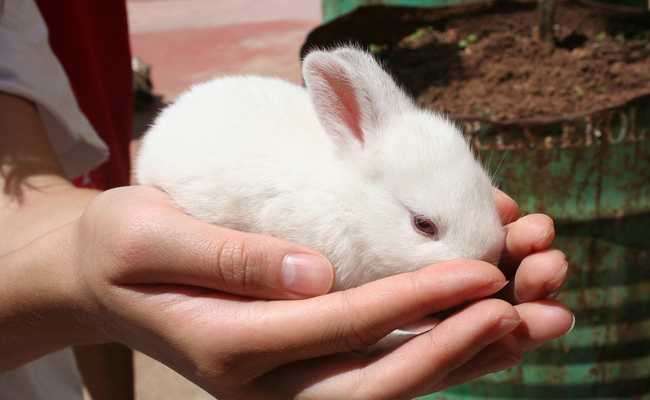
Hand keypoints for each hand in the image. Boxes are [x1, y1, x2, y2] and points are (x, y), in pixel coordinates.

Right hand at [1, 185, 571, 398]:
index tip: (484, 271)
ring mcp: (278, 384)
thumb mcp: (150, 235)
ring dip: (458, 359)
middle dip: (457, 349)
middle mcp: (260, 383)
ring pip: (383, 386)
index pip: (341, 325)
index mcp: (227, 346)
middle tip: (528, 311)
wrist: (99, 280)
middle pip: (376, 381)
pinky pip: (372, 371)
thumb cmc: (119, 248)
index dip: (417, 300)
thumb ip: (229, 258)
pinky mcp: (292, 371)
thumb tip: (317, 271)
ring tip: (529, 325)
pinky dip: (430, 352)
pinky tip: (479, 330)